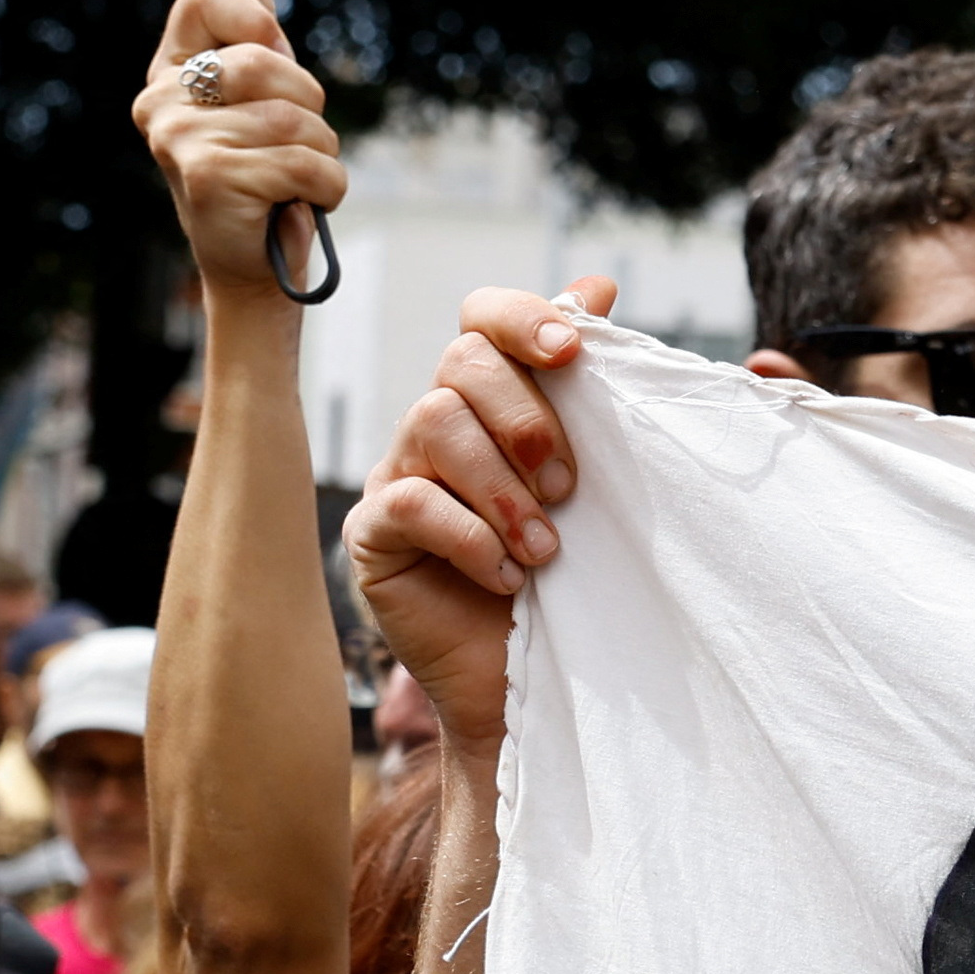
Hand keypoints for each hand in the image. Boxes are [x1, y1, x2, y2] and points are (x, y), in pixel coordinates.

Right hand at [133, 0, 349, 299]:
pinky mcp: (208, 178)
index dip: (253, 19)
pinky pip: (302, 161)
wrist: (255, 270)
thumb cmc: (261, 179)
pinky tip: (298, 203)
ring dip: (321, 153)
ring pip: (293, 118)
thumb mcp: (259, 97)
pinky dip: (324, 186)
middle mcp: (162, 102)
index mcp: (169, 72)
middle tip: (296, 142)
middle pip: (266, 61)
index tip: (272, 53)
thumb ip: (251, 30)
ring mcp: (179, 139)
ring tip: (297, 179)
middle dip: (308, 105)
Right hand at [343, 279, 618, 756]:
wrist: (534, 689)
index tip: (572, 350)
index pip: (483, 318)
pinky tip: (509, 578)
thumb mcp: (601, 486)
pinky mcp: (373, 535)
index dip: (522, 317)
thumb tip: (598, 283)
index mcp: (492, 401)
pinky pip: (408, 502)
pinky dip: (470, 536)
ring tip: (546, 548)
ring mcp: (398, 474)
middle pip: (460, 361)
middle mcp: (438, 424)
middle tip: (568, 487)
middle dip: (525, 417)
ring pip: (432, 421)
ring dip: (501, 486)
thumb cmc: (573, 582)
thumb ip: (596, 391)